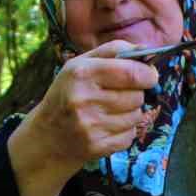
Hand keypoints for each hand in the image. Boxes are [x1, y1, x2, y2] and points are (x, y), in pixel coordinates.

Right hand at [7, 40, 159, 195]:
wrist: (46, 136)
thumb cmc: (67, 94)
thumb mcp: (80, 65)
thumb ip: (113, 51)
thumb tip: (145, 50)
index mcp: (81, 73)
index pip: (131, 73)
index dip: (148, 74)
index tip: (149, 76)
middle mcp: (84, 99)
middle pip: (137, 96)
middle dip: (135, 94)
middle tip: (119, 95)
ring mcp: (90, 125)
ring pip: (136, 116)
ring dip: (130, 113)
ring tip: (110, 112)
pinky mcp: (96, 146)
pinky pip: (130, 136)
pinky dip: (124, 132)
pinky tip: (107, 127)